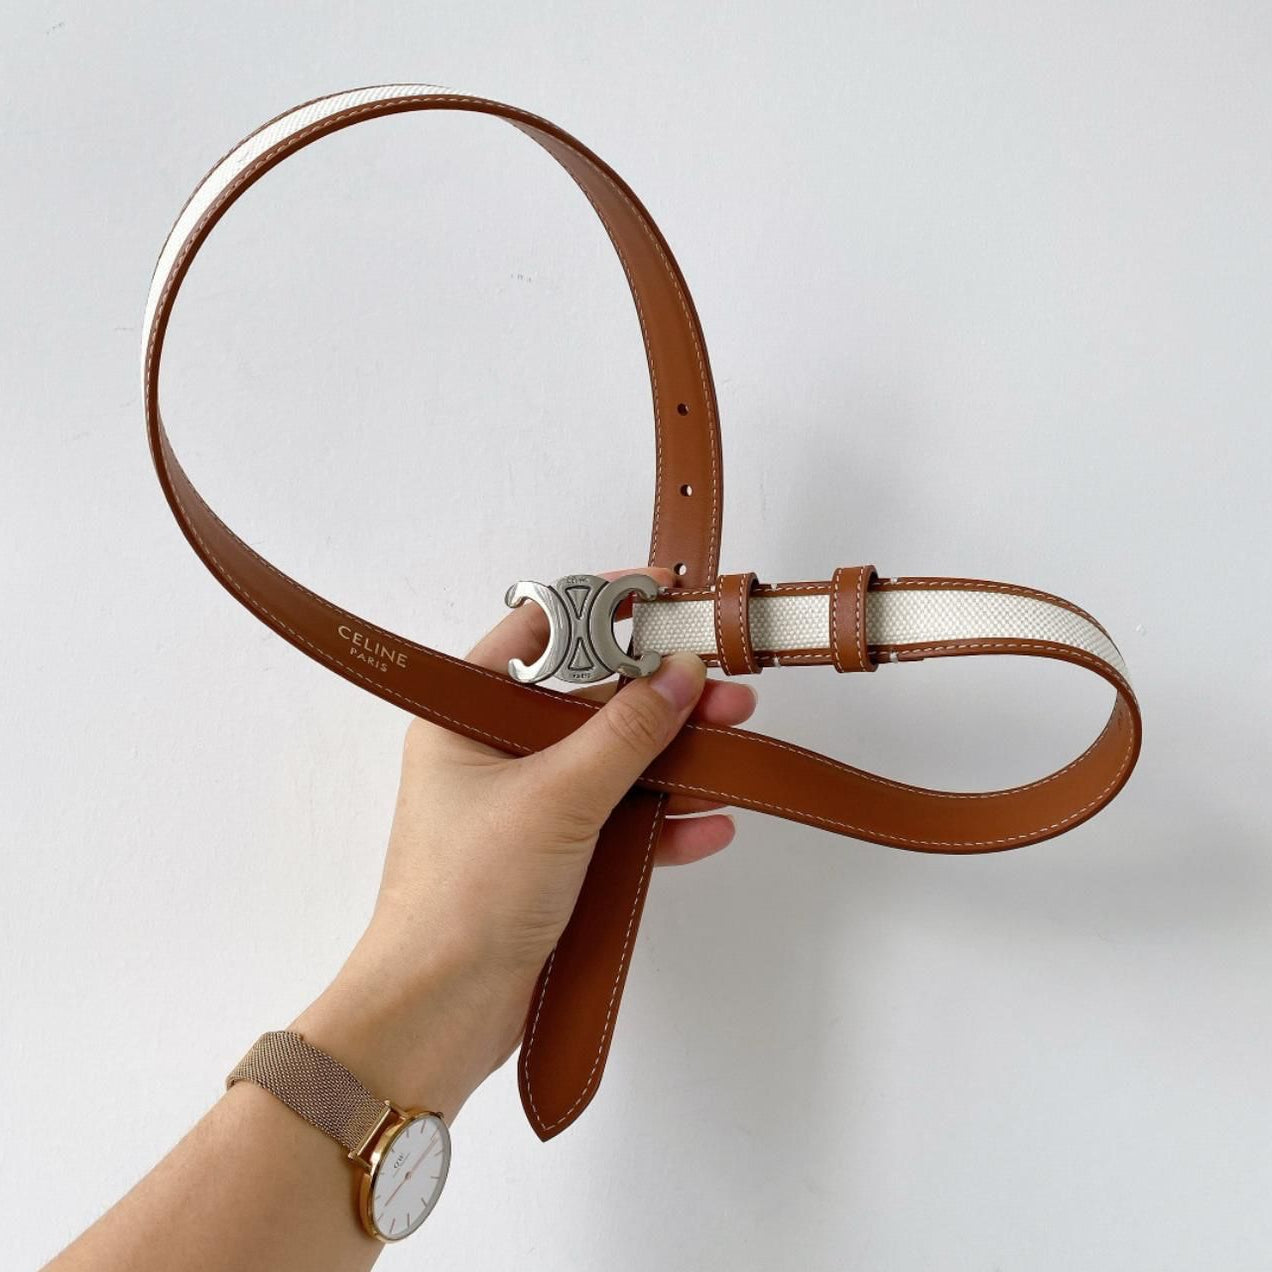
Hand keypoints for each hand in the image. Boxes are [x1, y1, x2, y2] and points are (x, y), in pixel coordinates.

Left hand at [291, 567, 756, 1117]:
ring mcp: (526, 810)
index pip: (540, 634)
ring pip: (612, 764)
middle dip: (659, 695)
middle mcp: (493, 754)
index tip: (665, 596)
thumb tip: (680, 673)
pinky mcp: (553, 862)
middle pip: (589, 701)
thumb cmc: (464, 899)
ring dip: (673, 757)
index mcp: (465, 715)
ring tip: (736, 745)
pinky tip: (709, 824)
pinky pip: (618, 826)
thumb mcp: (556, 797)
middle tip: (723, 686)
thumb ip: (625, 732)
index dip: (603, 607)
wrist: (437, 1017)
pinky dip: (662, 824)